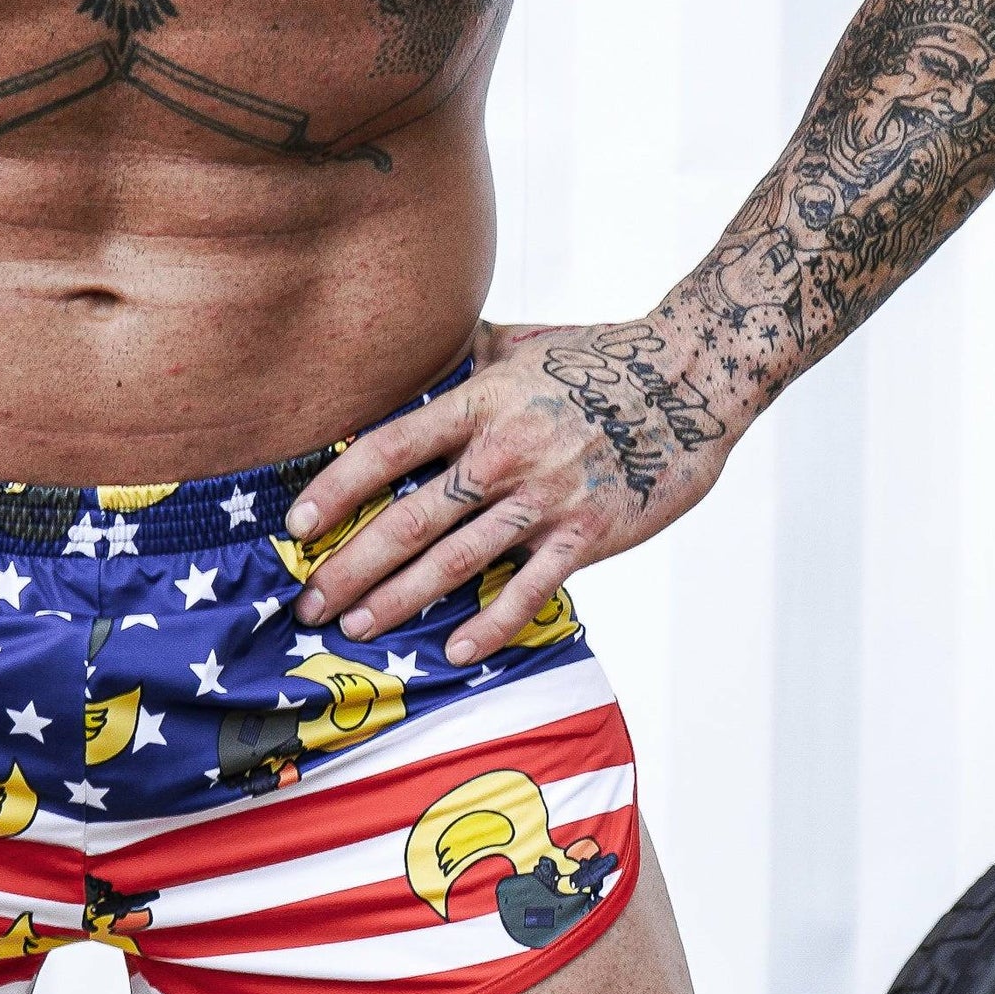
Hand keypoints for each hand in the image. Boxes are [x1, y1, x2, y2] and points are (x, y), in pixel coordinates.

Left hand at [283, 318, 738, 663]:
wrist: (696, 373)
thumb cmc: (600, 355)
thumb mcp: (520, 342)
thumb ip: (460, 359)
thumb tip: (403, 353)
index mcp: (481, 402)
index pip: (388, 449)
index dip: (337, 489)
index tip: (297, 526)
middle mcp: (506, 451)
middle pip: (409, 520)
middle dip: (351, 568)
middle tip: (309, 605)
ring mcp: (548, 496)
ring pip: (457, 561)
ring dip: (399, 601)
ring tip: (355, 628)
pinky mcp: (590, 532)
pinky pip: (531, 588)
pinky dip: (492, 623)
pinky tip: (456, 651)